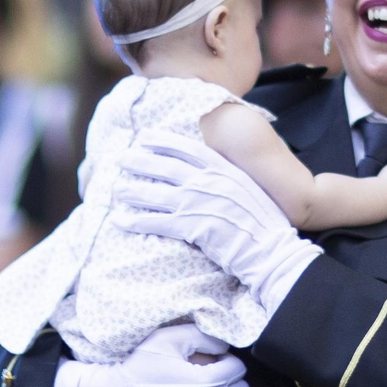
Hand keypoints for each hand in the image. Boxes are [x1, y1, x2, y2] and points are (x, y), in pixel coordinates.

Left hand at [111, 131, 321, 313]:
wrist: (270, 249)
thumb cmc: (262, 222)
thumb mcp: (248, 188)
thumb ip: (228, 177)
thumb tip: (212, 171)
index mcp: (223, 169)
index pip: (186, 149)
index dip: (162, 142)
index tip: (145, 137)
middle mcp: (208, 182)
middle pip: (165, 167)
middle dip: (140, 161)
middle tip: (121, 158)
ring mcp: (199, 204)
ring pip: (156, 193)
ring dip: (133, 190)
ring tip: (116, 189)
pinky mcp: (192, 228)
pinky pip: (157, 222)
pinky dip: (137, 220)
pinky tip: (121, 220)